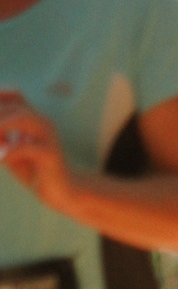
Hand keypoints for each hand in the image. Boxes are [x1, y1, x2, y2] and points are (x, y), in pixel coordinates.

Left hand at [0, 91, 74, 211]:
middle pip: (15, 107)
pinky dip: (11, 151)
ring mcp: (48, 138)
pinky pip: (29, 147)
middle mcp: (43, 124)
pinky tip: (2, 158)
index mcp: (34, 120)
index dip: (1, 97)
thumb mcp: (11, 151)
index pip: (15, 97)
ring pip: (23, 119)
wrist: (61, 191)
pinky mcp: (51, 155)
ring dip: (1, 126)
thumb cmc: (34, 170)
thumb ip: (1, 140)